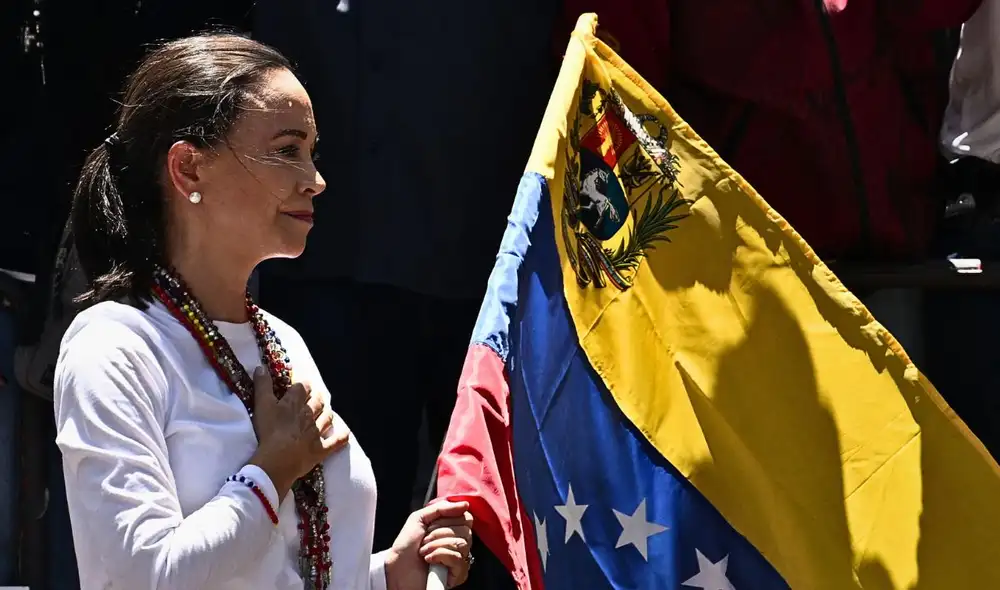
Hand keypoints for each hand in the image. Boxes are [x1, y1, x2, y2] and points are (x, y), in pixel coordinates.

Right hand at [247, 366, 348, 497]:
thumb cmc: (268, 431)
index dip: (303, 386)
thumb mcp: (261, 405)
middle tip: (315, 398)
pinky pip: (336, 441)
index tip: (302, 386)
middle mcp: (309, 414)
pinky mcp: (321, 449)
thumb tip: (261, 366)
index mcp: (294, 403)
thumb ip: (262, 385)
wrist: (278, 459)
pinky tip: (345, 433)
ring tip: (325, 412)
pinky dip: (341, 437)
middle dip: (317, 398)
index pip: (303, 388)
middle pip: (317, 402)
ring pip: (327, 418)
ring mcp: (317, 432)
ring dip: (327, 414)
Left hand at [384, 501, 473, 589]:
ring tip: (424, 550)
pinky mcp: (457, 574)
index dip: (449, 518)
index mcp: (453, 529)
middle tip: (425, 538)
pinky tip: (429, 559)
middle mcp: (459, 543)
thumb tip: (465, 504)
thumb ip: (442, 508)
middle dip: (439, 532)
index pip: (466, 518)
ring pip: (461, 543)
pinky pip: (457, 558)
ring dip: (436, 544)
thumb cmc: (406, 544)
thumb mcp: (420, 518)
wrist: (396, 566)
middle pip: (465, 530)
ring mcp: (460, 559)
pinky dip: (439, 555)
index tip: (432, 524)